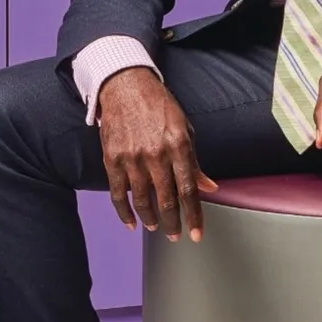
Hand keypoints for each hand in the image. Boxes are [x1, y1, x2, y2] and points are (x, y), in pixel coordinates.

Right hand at [97, 68, 217, 241]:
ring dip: (151, 219)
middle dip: (173, 223)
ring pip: (143, 200)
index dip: (194, 216)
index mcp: (178, 146)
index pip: (189, 190)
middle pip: (167, 199)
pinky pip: (118, 193)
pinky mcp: (112, 158)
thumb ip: (194, 161)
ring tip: (157, 228)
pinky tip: (131, 223)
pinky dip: (124, 212)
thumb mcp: (185, 128)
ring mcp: (132, 158)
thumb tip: (209, 187)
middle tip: (176, 236)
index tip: (197, 234)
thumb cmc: (158, 106)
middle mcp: (156, 154)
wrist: (125, 85)